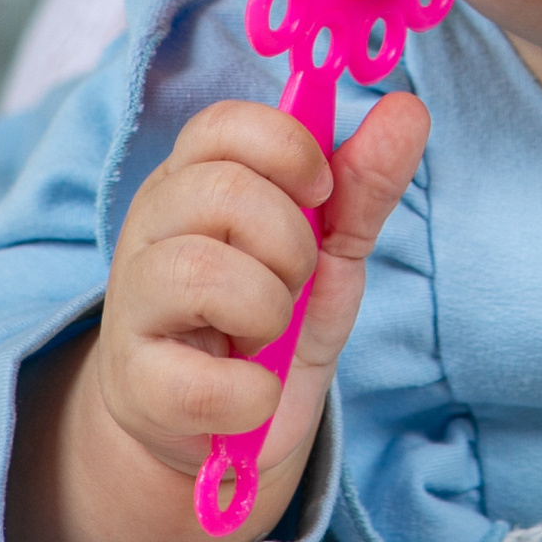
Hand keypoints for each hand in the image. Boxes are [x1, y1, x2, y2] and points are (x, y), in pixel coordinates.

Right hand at [7, 91, 428, 541]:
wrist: (222, 432)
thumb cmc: (269, 321)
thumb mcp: (329, 251)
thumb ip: (364, 184)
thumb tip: (409, 109)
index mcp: (195, 178)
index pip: (222, 123)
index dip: (287, 150)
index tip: (319, 195)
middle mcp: (151, 227)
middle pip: (221, 191)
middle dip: (291, 244)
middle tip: (291, 282)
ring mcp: (132, 303)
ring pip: (201, 271)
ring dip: (267, 310)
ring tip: (265, 333)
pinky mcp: (134, 385)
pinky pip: (200, 381)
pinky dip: (252, 393)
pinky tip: (254, 391)